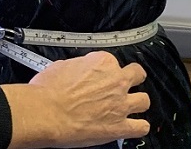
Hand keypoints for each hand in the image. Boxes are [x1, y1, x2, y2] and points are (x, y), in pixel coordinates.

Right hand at [4, 51, 149, 147]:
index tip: (99, 75)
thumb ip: (77, 67)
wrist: (46, 113)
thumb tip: (77, 71)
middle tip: (123, 84)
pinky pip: (142, 127)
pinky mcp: (120, 127)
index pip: (111, 61)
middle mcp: (116, 81)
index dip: (104, 69)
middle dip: (132, 78)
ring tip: (128, 106)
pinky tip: (132, 126)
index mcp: (102, 62)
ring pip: (144, 101)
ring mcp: (120, 105)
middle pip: (137, 74)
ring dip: (137, 103)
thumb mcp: (61, 66)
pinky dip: (138, 127)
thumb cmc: (48, 90)